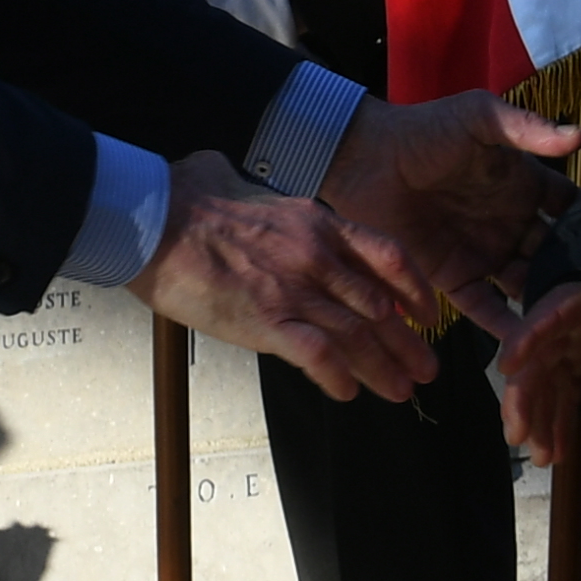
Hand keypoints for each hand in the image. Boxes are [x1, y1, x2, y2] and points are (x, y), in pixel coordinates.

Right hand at [133, 165, 441, 403]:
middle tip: (424, 368)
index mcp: (317, 222)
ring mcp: (293, 288)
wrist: (155, 218)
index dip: (414, 290)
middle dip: (406, 342)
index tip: (423, 314)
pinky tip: (347, 393)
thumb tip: (247, 187)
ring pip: (357, 336)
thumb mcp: (249, 189)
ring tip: (400, 390)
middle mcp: (316, 255)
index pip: (386, 256)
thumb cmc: (188, 199)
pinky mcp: (265, 318)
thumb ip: (270, 204)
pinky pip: (317, 354)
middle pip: (378, 305)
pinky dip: (337, 377)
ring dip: (383, 368)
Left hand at [315, 88, 580, 306]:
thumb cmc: (423, 129)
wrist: (365, 157)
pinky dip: (504, 328)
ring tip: (572, 330)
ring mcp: (485, 253)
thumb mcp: (479, 118)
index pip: (569, 209)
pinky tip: (525, 346)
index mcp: (524, 185)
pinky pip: (485, 307)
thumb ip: (527, 129)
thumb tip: (580, 137)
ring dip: (544, 307)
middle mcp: (511, 224)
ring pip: (526, 286)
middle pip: (554, 256)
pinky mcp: (453, 277)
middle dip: (575, 276)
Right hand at [494, 277, 580, 473]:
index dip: (527, 337)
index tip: (507, 366)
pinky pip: (566, 393)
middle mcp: (574, 320)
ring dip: (540, 418)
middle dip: (524, 397)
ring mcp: (578, 343)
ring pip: (547, 382)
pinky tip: (557, 450)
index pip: (552, 311)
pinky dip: (560, 421)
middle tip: (518, 435)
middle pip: (539, 355)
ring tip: (543, 457)